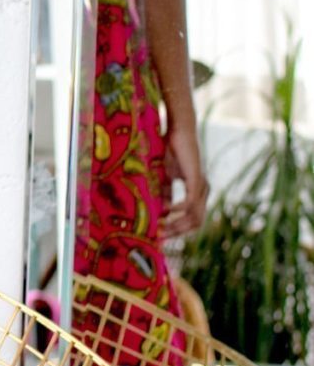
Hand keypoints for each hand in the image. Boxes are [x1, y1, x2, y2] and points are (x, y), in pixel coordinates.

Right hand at [160, 114, 208, 235]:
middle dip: (178, 231)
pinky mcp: (196, 180)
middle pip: (196, 223)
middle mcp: (204, 191)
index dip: (179, 229)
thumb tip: (162, 210)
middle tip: (161, 235)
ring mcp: (202, 186)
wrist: (179, 130)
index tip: (163, 235)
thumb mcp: (166, 175)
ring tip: (161, 226)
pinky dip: (178, 210)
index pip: (194, 219)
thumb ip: (166, 192)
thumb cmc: (171, 149)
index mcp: (199, 191)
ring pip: (195, 216)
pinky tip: (167, 211)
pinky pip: (190, 203)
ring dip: (177, 224)